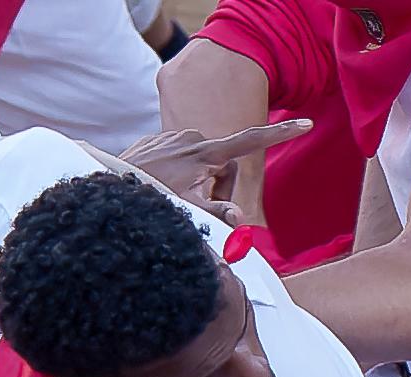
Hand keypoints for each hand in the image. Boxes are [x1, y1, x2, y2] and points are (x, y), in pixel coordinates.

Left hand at [122, 118, 309, 216]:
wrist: (106, 185)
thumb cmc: (149, 201)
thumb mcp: (186, 210)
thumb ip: (216, 212)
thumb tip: (240, 219)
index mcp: (205, 153)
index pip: (250, 141)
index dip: (279, 134)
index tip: (304, 123)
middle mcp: (191, 138)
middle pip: (224, 161)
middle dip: (219, 183)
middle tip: (200, 204)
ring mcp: (173, 136)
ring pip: (200, 160)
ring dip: (196, 179)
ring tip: (173, 196)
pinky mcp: (157, 139)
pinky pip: (178, 156)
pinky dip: (176, 172)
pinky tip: (158, 185)